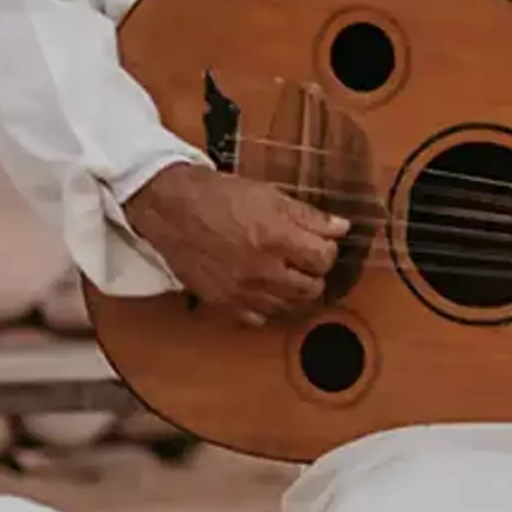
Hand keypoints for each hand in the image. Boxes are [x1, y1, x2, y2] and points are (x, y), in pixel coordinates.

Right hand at [119, 161, 346, 326]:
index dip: (327, 250)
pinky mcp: (223, 303)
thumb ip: (308, 216)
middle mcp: (261, 269)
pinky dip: (266, 306)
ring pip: (288, 306)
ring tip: (285, 273)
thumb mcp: (268, 195)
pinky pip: (258, 317)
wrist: (169, 208)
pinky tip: (262, 288)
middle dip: (314, 274)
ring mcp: (242, 290)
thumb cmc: (216, 195)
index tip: (320, 244)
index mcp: (275, 237)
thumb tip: (341, 228)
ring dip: (293, 292)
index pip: (324, 258)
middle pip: (312, 288)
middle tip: (304, 261)